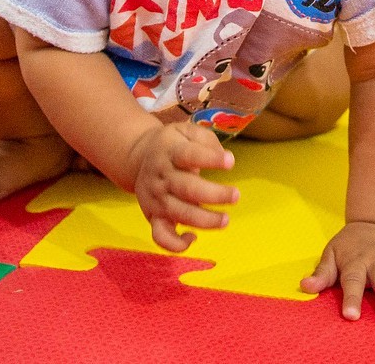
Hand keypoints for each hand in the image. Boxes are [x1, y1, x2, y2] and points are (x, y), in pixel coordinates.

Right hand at [131, 122, 236, 250]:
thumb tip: (223, 157)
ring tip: (225, 220)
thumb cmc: (172, 144)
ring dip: (204, 220)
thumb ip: (205, 140)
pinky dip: (175, 244)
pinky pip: (160, 236)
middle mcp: (161, 176)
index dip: (210, 159)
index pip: (189, 155)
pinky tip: (192, 238)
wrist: (138, 157)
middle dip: (214, 194)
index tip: (230, 162)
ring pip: (178, 213)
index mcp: (170, 152)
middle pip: (186, 188)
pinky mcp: (153, 217)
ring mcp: (156, 199)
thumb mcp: (185, 130)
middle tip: (235, 195)